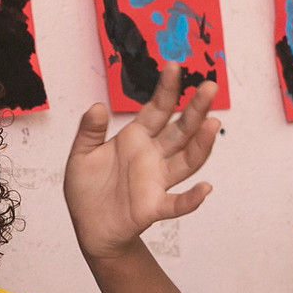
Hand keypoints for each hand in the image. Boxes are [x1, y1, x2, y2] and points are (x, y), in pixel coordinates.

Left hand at [63, 67, 219, 259]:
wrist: (88, 226)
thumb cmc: (87, 188)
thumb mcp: (81, 154)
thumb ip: (89, 131)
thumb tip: (97, 106)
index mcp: (136, 138)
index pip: (157, 109)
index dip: (166, 89)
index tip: (174, 66)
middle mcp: (152, 156)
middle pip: (180, 130)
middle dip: (195, 109)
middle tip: (209, 87)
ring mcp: (157, 181)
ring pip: (186, 160)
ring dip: (201, 144)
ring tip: (212, 124)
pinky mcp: (154, 207)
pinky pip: (177, 203)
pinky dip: (191, 198)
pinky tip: (205, 189)